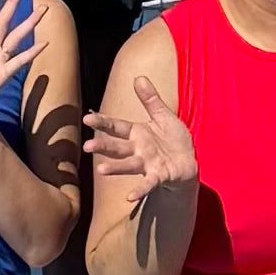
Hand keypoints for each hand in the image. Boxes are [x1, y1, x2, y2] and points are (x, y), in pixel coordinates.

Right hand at [87, 75, 200, 193]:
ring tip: (101, 170)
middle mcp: (138, 149)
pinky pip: (148, 183)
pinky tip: (130, 197)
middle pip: (118, 147)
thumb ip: (150, 99)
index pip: (116, 127)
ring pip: (128, 165)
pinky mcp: (159, 176)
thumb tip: (139, 77)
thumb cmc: (173, 139)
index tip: (86, 118)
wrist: (189, 162)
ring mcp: (147, 164)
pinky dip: (139, 190)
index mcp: (138, 133)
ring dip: (115, 168)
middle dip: (103, 146)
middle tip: (87, 146)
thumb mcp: (163, 116)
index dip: (103, 122)